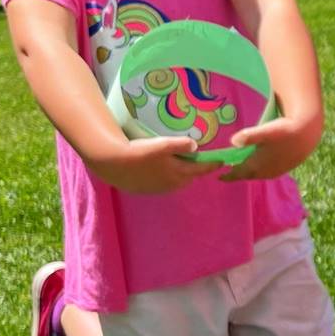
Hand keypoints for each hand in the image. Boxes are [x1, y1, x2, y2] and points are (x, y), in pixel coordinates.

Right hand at [85, 136, 210, 194]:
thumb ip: (181, 145)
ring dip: (178, 173)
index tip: (221, 162)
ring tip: (173, 162)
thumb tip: (195, 147)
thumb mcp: (163, 145)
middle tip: (192, 158)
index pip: (201, 170)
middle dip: (193, 169)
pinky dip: (165, 176)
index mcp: (179, 174)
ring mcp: (158, 190)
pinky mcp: (146, 190)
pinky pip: (162, 183)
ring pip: (175, 181)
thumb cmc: (140, 152)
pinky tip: (155, 168)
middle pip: (188, 177)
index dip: (212, 165)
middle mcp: (172, 185)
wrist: (113, 164)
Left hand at [218, 113, 316, 182]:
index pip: (239, 174)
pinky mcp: (285, 168)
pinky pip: (268, 172)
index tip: (220, 177)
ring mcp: (276, 171)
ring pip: (259, 174)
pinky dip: (261, 169)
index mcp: (258, 165)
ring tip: (245, 167)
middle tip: (231, 171)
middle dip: (239, 174)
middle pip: (248, 175)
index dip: (229, 176)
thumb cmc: (284, 131)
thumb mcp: (266, 130)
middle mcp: (266, 171)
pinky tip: (262, 162)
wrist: (307, 134)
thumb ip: (249, 136)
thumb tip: (233, 142)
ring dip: (251, 172)